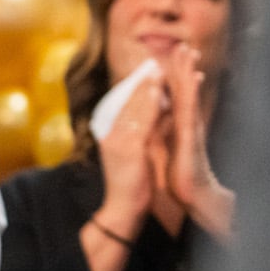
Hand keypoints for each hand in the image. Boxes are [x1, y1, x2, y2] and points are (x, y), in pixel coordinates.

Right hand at [96, 69, 166, 234]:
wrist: (122, 209)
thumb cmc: (131, 183)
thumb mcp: (134, 152)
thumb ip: (143, 132)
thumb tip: (156, 112)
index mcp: (109, 134)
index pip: (122, 104)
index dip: (135, 85)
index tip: (148, 68)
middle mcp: (110, 134)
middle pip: (126, 101)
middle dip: (141, 80)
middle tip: (154, 61)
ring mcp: (117, 141)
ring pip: (133, 108)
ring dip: (146, 87)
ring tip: (158, 69)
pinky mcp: (128, 149)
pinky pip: (141, 122)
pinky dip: (150, 106)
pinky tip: (159, 93)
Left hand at [161, 43, 234, 236]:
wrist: (192, 193)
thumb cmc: (179, 173)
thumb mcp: (165, 146)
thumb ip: (162, 129)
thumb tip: (156, 116)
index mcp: (176, 123)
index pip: (173, 94)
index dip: (172, 75)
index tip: (170, 54)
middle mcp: (185, 122)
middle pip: (183, 89)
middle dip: (183, 67)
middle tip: (184, 44)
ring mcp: (191, 128)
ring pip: (189, 95)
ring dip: (189, 73)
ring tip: (190, 53)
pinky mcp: (192, 137)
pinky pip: (191, 111)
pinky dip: (191, 95)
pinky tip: (193, 80)